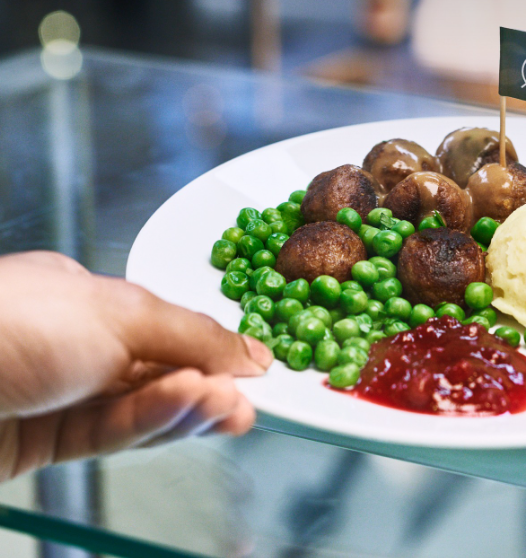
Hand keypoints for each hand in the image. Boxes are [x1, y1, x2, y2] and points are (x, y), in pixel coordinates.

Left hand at [0, 251, 271, 480]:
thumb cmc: (9, 320)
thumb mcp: (122, 313)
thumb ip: (192, 336)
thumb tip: (252, 353)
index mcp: (84, 300)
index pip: (166, 328)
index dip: (213, 350)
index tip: (256, 370)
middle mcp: (71, 346)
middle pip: (157, 373)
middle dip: (206, 388)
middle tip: (247, 405)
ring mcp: (55, 396)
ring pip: (136, 410)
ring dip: (185, 409)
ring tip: (229, 411)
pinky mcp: (38, 445)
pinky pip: (106, 434)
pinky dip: (149, 423)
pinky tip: (184, 410)